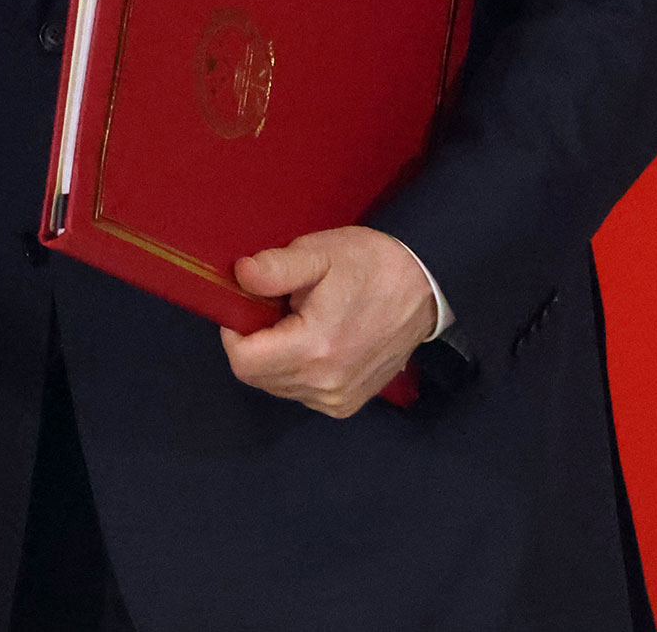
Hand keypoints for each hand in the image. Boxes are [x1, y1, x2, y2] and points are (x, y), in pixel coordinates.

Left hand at [219, 226, 435, 416]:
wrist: (423, 289)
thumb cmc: (370, 265)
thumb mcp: (320, 253)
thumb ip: (277, 268)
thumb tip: (240, 276)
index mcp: (316, 348)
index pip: (244, 361)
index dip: (234, 332)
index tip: (246, 306)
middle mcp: (325, 384)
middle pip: (257, 376)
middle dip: (255, 342)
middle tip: (277, 308)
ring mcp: (338, 399)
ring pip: (276, 385)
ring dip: (274, 357)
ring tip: (299, 322)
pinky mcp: (347, 404)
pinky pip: (299, 393)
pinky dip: (294, 370)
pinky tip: (313, 341)